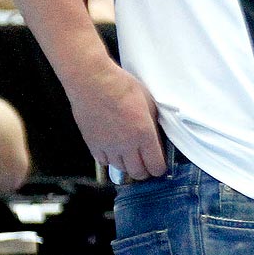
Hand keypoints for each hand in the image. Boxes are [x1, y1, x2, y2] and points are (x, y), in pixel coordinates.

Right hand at [68, 64, 165, 179]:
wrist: (93, 82)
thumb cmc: (121, 86)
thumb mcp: (149, 102)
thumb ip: (153, 123)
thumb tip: (156, 136)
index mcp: (144, 134)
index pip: (155, 165)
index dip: (160, 168)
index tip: (161, 165)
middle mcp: (126, 145)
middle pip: (138, 173)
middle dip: (145, 171)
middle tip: (147, 164)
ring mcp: (108, 147)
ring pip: (121, 169)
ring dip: (128, 165)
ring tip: (131, 156)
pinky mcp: (93, 144)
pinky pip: (104, 162)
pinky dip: (111, 160)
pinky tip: (114, 150)